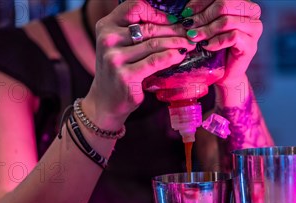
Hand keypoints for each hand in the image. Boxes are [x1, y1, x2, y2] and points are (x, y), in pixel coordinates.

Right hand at [83, 0, 196, 130]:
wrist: (106, 100)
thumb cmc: (118, 70)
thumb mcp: (120, 45)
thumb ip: (136, 32)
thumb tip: (171, 21)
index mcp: (106, 26)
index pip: (134, 7)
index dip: (157, 11)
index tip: (174, 19)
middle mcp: (108, 39)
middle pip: (149, 27)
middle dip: (174, 30)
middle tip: (190, 33)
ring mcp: (115, 58)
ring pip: (154, 44)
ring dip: (176, 43)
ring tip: (189, 44)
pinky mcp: (126, 75)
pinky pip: (155, 61)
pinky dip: (171, 57)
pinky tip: (180, 56)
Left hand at [182, 0, 262, 87]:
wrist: (224, 72)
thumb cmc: (215, 46)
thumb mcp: (207, 24)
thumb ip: (202, 12)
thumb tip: (188, 8)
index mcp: (242, 2)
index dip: (200, 2)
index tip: (186, 12)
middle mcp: (252, 11)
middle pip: (223, 4)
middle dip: (202, 16)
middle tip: (188, 26)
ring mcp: (254, 28)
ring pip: (226, 21)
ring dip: (207, 30)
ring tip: (194, 37)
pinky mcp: (251, 45)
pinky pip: (232, 37)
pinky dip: (216, 42)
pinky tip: (206, 46)